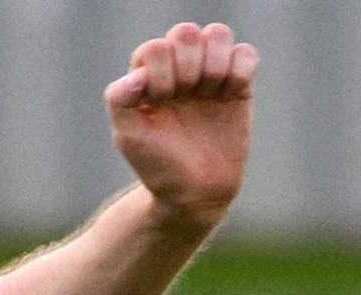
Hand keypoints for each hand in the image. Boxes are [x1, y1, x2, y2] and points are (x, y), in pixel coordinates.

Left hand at [105, 22, 256, 232]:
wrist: (194, 192)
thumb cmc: (157, 164)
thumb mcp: (127, 135)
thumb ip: (119, 99)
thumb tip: (137, 74)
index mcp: (148, 79)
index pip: (154, 48)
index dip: (159, 70)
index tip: (159, 102)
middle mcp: (178, 72)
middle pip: (185, 33)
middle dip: (185, 62)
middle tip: (184, 93)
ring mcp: (209, 77)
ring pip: (217, 33)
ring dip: (213, 60)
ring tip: (208, 90)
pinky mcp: (239, 87)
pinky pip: (246, 53)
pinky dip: (239, 66)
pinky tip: (230, 92)